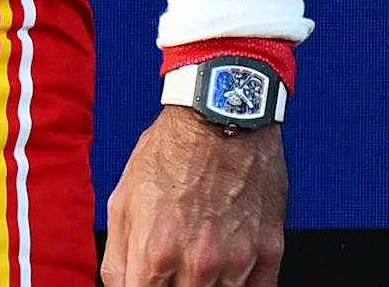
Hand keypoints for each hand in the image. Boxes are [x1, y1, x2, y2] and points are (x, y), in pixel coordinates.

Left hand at [103, 106, 285, 286]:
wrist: (221, 119)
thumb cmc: (171, 152)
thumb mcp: (122, 201)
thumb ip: (117, 257)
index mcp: (156, 252)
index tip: (146, 283)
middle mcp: (198, 263)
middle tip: (172, 270)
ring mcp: (237, 260)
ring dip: (206, 286)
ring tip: (196, 264)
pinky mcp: (270, 252)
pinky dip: (241, 286)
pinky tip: (226, 271)